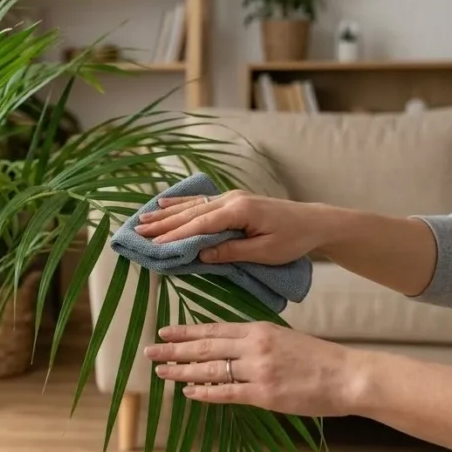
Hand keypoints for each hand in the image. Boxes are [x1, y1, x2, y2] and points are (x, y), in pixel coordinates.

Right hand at [133, 191, 326, 265]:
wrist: (314, 222)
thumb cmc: (293, 239)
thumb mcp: (265, 252)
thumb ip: (232, 252)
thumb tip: (200, 254)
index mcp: (240, 211)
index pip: (201, 225)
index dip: (176, 236)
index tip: (154, 245)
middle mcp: (232, 200)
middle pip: (191, 213)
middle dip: (163, 224)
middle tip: (137, 232)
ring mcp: (232, 197)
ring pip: (192, 206)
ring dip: (166, 213)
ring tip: (142, 220)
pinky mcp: (233, 201)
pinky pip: (201, 202)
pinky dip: (181, 203)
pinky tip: (164, 203)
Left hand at [144, 322, 362, 416]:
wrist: (346, 375)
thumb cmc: (318, 358)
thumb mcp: (283, 337)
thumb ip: (255, 340)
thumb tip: (227, 345)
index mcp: (258, 329)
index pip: (213, 329)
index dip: (186, 331)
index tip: (164, 330)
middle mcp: (254, 347)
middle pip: (205, 348)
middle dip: (174, 349)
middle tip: (150, 350)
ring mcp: (257, 371)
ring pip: (210, 370)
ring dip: (182, 371)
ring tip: (161, 371)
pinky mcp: (264, 395)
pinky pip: (226, 394)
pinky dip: (205, 393)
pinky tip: (188, 392)